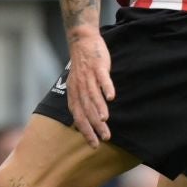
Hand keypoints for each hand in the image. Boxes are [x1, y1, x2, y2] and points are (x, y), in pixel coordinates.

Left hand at [64, 27, 114, 145]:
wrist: (81, 42)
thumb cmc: (81, 67)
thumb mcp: (76, 86)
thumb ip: (80, 102)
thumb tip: (82, 121)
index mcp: (74, 94)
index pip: (78, 117)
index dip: (85, 131)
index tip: (94, 144)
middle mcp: (79, 87)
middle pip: (87, 110)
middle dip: (95, 126)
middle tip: (105, 138)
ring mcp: (88, 77)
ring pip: (93, 96)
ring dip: (99, 109)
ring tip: (104, 122)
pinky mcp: (97, 67)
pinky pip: (102, 79)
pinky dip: (106, 88)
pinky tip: (111, 97)